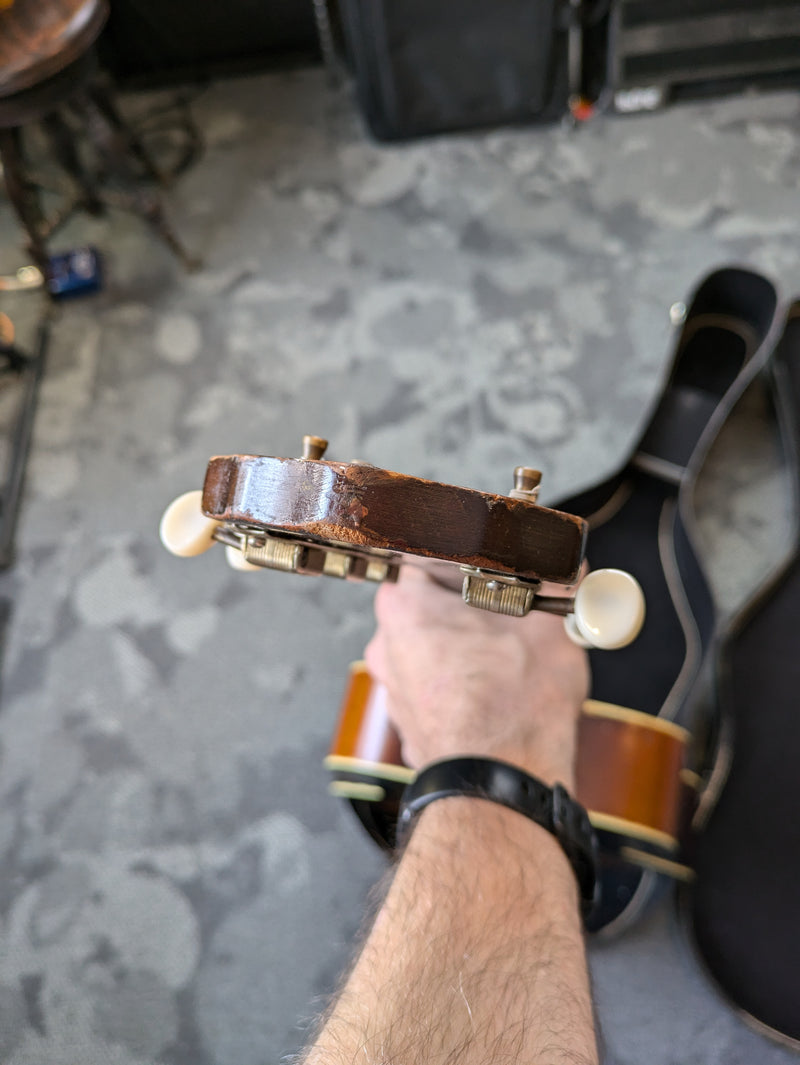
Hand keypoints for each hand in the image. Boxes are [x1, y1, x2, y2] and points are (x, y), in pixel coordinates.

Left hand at [364, 567, 589, 789]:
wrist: (502, 790)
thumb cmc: (513, 711)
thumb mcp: (549, 630)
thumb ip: (554, 588)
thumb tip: (567, 568)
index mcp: (405, 609)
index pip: (426, 556)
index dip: (467, 554)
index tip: (496, 558)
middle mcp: (387, 647)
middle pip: (429, 603)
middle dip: (472, 602)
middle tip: (515, 603)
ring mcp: (395, 689)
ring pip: (433, 647)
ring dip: (468, 642)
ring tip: (512, 648)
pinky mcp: (411, 723)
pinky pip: (436, 684)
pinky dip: (462, 679)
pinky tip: (498, 685)